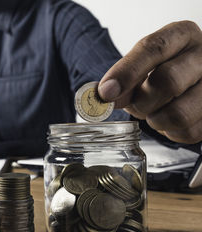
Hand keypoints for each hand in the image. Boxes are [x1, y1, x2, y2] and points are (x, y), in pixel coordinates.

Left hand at [98, 21, 201, 143]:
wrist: (190, 85)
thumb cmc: (162, 72)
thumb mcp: (142, 67)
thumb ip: (124, 78)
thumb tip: (104, 96)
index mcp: (183, 35)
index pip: (154, 49)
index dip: (126, 73)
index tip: (106, 92)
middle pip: (168, 81)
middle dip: (142, 101)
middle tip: (136, 105)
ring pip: (178, 113)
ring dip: (155, 119)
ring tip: (154, 112)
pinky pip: (187, 132)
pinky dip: (169, 132)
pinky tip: (169, 120)